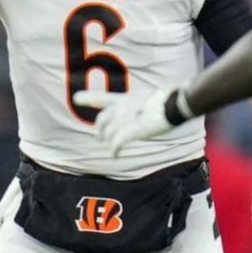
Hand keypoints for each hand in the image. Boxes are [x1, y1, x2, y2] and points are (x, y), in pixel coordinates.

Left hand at [70, 87, 186, 155]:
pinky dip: (114, 150)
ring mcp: (125, 119)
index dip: (89, 98)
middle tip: (99, 136)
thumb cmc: (169, 100)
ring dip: (107, 140)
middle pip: (102, 119)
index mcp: (127, 98)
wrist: (175, 103)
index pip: (104, 98)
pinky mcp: (130, 130)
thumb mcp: (150, 99)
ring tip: (110, 146)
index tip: (76, 98)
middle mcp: (122, 107)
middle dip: (100, 129)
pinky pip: (116, 143)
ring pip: (107, 133)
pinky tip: (115, 154)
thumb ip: (141, 106)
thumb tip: (143, 111)